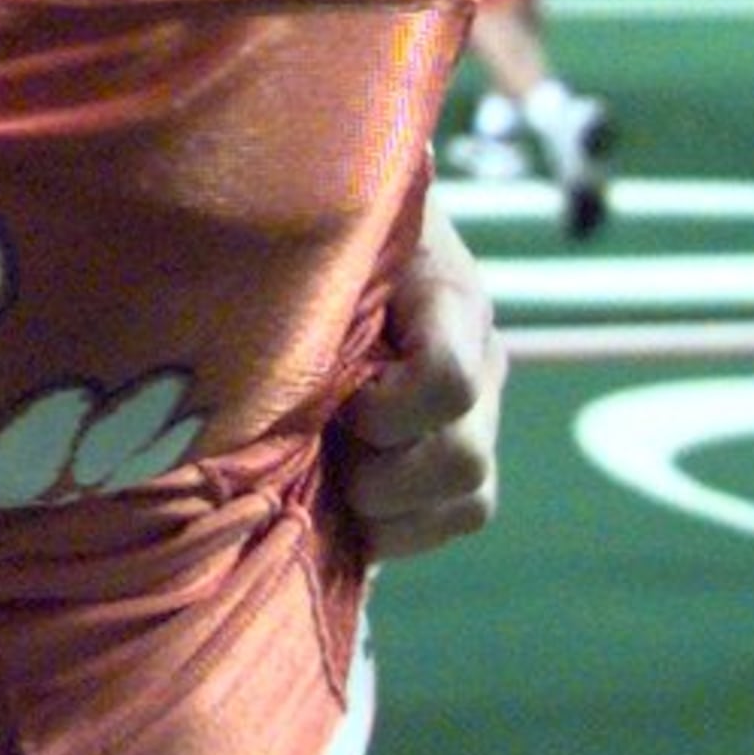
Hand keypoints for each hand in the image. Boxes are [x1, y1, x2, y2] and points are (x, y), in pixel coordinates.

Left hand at [335, 206, 502, 562]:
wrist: (342, 231)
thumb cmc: (312, 225)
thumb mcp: (315, 237)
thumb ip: (310, 274)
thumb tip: (272, 311)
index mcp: (447, 295)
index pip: (449, 380)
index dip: (386, 412)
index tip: (333, 400)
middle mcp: (481, 355)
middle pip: (462, 458)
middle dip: (380, 475)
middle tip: (322, 447)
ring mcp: (480, 409)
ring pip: (467, 501)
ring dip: (389, 509)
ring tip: (331, 474)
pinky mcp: (461, 448)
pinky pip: (455, 518)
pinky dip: (399, 528)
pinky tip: (344, 499)